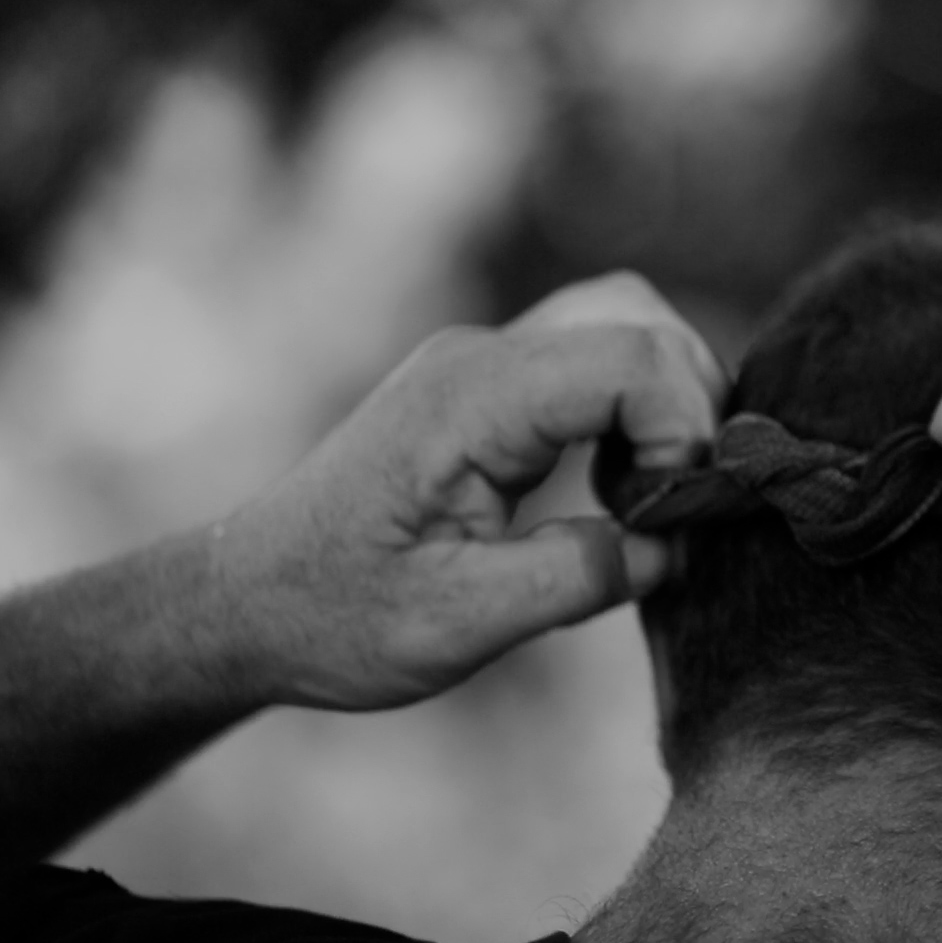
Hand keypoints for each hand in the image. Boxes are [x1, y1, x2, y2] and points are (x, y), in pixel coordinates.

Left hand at [212, 273, 726, 710]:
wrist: (247, 602)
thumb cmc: (335, 616)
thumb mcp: (457, 623)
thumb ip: (577, 579)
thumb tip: (673, 547)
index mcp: (473, 401)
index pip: (633, 359)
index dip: (686, 432)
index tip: (673, 516)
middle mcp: (482, 358)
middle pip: (640, 319)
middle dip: (692, 407)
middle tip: (678, 504)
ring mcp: (487, 363)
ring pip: (625, 323)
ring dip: (668, 401)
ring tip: (654, 492)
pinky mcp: (495, 386)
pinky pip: (596, 357)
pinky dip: (637, 407)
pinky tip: (622, 482)